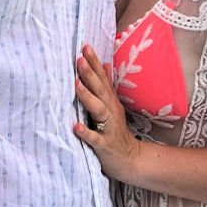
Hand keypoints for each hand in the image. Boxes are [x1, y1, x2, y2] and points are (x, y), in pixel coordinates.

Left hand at [74, 44, 140, 182]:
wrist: (130, 159)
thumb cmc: (116, 131)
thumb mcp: (113, 106)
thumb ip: (107, 86)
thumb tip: (104, 64)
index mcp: (110, 102)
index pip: (102, 78)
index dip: (94, 63)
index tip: (85, 47)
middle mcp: (110, 111)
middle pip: (100, 90)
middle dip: (90, 74)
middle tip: (79, 58)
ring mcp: (108, 128)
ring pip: (98, 110)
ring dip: (87, 97)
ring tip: (75, 85)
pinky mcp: (104, 144)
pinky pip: (95, 138)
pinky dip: (86, 132)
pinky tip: (75, 126)